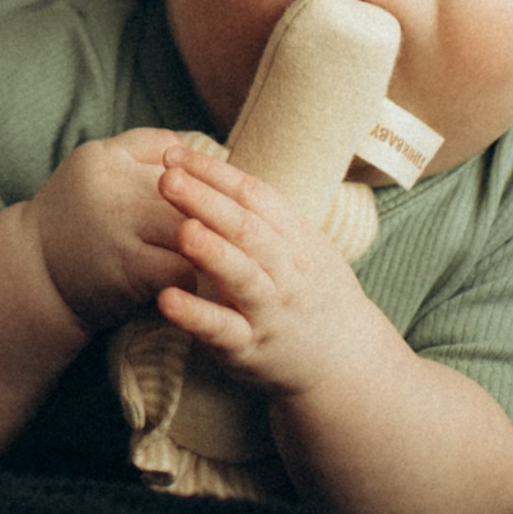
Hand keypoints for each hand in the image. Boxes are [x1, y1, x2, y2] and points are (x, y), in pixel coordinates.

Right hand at [27, 127, 212, 337]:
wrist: (34, 275)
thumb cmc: (76, 217)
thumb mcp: (96, 167)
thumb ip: (144, 147)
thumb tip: (198, 149)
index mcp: (104, 159)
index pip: (175, 157)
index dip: (208, 178)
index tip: (230, 196)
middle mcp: (111, 192)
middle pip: (190, 194)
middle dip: (220, 211)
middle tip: (247, 227)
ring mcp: (118, 233)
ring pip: (190, 230)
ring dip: (214, 244)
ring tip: (231, 252)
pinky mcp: (126, 274)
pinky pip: (181, 269)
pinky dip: (196, 274)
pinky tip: (204, 280)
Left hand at [149, 149, 384, 402]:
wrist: (345, 360)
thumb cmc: (311, 292)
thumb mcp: (302, 246)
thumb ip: (263, 214)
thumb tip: (210, 170)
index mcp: (295, 239)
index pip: (255, 196)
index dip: (215, 173)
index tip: (175, 153)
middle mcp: (286, 272)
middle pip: (247, 230)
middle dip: (207, 201)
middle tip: (169, 177)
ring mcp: (269, 311)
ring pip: (243, 278)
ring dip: (213, 253)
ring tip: (182, 230)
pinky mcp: (250, 349)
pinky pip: (224, 331)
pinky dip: (196, 316)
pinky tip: (167, 299)